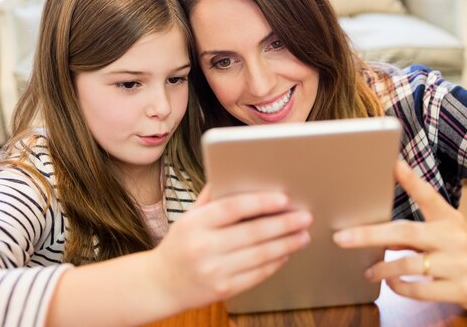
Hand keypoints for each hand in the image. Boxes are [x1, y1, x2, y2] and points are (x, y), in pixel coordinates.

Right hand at [152, 185, 311, 311]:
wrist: (161, 284)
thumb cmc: (180, 244)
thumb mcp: (188, 217)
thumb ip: (211, 198)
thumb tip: (236, 175)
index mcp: (194, 224)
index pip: (233, 208)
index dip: (261, 202)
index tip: (284, 198)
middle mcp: (203, 247)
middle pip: (253, 232)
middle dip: (284, 224)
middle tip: (305, 216)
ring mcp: (214, 271)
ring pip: (260, 255)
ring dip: (286, 244)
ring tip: (303, 235)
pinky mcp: (223, 290)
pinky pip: (257, 274)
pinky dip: (275, 263)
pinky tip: (286, 253)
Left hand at [333, 161, 466, 314]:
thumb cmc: (460, 251)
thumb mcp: (443, 231)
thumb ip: (414, 229)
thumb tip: (377, 230)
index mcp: (449, 218)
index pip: (429, 196)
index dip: (411, 180)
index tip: (394, 163)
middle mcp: (454, 237)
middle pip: (406, 232)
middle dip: (370, 234)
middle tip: (342, 237)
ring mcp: (460, 264)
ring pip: (410, 264)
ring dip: (383, 268)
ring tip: (368, 271)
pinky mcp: (462, 289)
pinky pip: (421, 289)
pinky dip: (400, 287)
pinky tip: (392, 284)